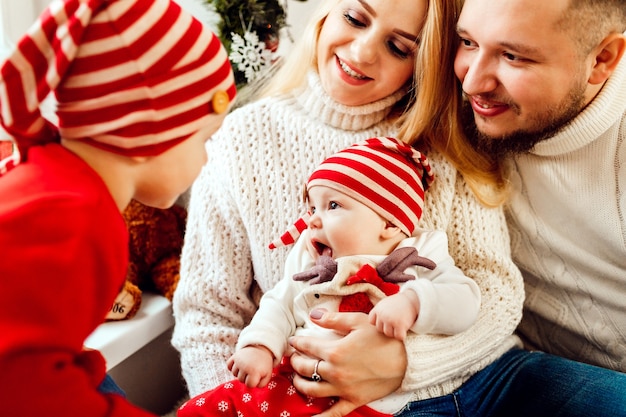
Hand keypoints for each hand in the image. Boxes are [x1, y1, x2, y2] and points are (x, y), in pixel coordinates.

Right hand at [227, 345, 273, 387]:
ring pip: (234, 374)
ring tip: (247, 366)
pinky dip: (232, 366)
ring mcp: (239, 361)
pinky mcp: (234, 356)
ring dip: (240, 372)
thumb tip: (251, 387)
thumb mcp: (267, 375)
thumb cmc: (264, 364)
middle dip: (246, 377)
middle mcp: (245, 366)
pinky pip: (229, 366)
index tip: (257, 376)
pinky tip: (240, 364)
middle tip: (253, 369)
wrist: (262, 348)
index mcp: (254, 372)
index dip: (253, 382)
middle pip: (241, 380)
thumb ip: (261, 385)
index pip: (249, 385)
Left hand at [288, 309, 406, 416]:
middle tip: (293, 358)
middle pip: (305, 368)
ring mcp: (343, 388)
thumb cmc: (383, 337)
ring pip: (311, 390)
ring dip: (300, 384)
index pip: (307, 346)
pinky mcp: (353, 400)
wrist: (407, 359)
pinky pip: (333, 413)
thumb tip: (313, 315)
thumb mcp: (359, 321)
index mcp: (335, 351)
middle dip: (296, 362)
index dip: (297, 343)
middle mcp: (335, 372)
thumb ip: (333, 319)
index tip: (293, 341)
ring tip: (296, 379)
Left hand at [369, 290, 418, 340]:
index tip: (386, 320)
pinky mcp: (400, 325)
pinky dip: (402, 335)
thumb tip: (370, 325)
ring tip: (400, 324)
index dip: (379, 322)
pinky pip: (398, 336)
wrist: (413, 299)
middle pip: (380, 329)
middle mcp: (382, 314)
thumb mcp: (385, 304)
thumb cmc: (399, 303)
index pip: (371, 321)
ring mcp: (390, 320)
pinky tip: (405, 329)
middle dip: (387, 327)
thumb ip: (378, 312)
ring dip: (394, 331)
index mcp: (377, 309)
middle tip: (396, 322)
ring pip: (388, 334)